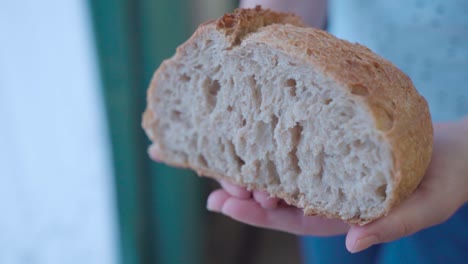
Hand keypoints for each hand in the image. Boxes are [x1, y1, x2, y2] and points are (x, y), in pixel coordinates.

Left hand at [204, 118, 467, 252]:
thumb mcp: (425, 207)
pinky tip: (254, 135)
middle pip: (279, 199)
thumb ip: (391, 226)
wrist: (453, 151)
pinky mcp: (332, 146)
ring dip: (253, 169)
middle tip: (217, 188)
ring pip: (283, 173)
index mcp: (343, 214)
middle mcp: (329, 195)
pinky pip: (298, 148)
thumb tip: (352, 244)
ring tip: (224, 164)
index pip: (294, 219)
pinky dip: (274, 145)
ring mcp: (328, 170)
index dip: (260, 214)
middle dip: (245, 195)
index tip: (228, 205)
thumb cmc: (444, 180)